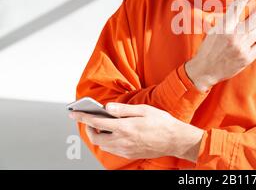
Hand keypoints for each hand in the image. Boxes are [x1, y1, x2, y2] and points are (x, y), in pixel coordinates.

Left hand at [69, 103, 203, 161]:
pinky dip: (108, 141)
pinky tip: (114, 134)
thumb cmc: (162, 123)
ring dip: (99, 135)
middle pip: (96, 137)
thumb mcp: (143, 110)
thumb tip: (106, 107)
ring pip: (103, 145)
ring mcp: (125, 149)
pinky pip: (112, 149)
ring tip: (102, 126)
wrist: (175, 140)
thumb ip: (123, 109)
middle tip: (90, 119)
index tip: (73, 113)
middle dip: (89, 128)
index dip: (82, 117)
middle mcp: (122, 141)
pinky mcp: (130, 154)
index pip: (96, 122)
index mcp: (124, 127)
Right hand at [185, 0, 255, 91]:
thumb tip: (240, 10)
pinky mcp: (247, 57)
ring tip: (249, 34)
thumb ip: (228, 21)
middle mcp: (233, 35)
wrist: (205, 70)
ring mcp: (241, 46)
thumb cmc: (209, 48)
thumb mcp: (214, 30)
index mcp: (224, 26)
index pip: (237, 5)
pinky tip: (255, 40)